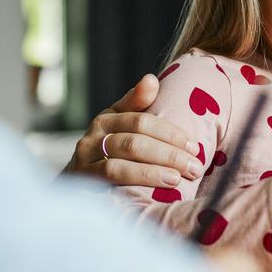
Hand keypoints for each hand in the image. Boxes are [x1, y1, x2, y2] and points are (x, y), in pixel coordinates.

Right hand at [64, 74, 201, 187]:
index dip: (170, 133)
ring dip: (153, 172)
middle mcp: (92, 136)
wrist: (77, 176)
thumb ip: (138, 102)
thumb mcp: (122, 122)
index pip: (142, 121)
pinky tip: (152, 192)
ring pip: (120, 165)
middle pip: (134, 143)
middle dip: (168, 155)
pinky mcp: (83, 181)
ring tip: (178, 179)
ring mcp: (85, 160)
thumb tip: (151, 79)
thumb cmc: (110, 146)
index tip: (194, 145)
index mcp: (107, 118)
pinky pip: (109, 182)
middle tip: (194, 167)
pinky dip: (133, 184)